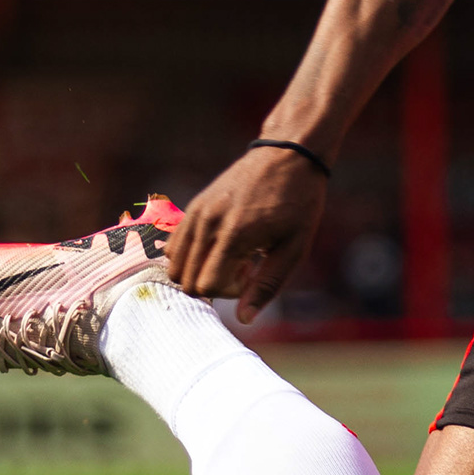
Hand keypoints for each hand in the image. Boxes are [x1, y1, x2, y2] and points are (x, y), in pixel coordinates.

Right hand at [169, 145, 329, 316]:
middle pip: (186, 280)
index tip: (252, 272)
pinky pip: (174, 245)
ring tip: (233, 255)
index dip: (228, 291)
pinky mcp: (193, 206)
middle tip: (244, 265)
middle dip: (214, 284)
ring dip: (200, 270)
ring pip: (174, 265)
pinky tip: (222, 244)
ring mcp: (196, 213)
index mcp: (234, 235)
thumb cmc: (298, 204)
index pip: (206, 286)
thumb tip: (243, 319)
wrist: (288, 156)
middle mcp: (208, 223)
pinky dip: (192, 255)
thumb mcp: (294, 249)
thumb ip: (267, 285)